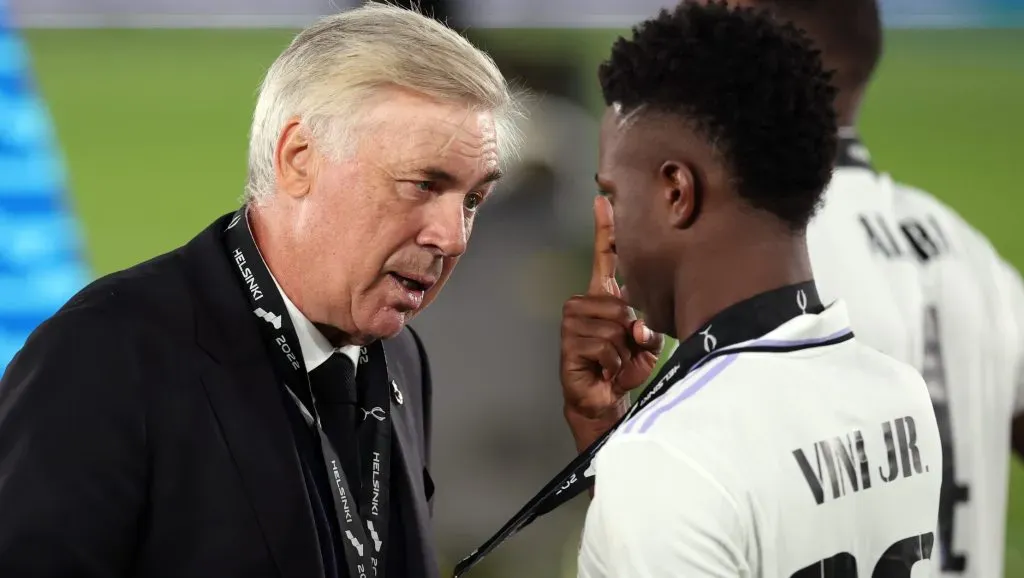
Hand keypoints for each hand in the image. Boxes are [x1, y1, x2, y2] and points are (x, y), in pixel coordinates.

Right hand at [560, 196, 663, 449]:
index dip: (605, 230)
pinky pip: (604, 345)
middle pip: (620, 303)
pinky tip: (605, 370)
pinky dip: (613, 362)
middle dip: (631, 332)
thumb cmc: (624, 368)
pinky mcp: (568, 343)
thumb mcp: (646, 346)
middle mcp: (584, 304)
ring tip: (613, 362)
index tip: (603, 200)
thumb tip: (635, 325)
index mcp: (604, 298)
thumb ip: (647, 329)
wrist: (602, 400)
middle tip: (624, 351)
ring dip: (622, 350)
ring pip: (613, 325)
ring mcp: (573, 323)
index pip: (604, 258)